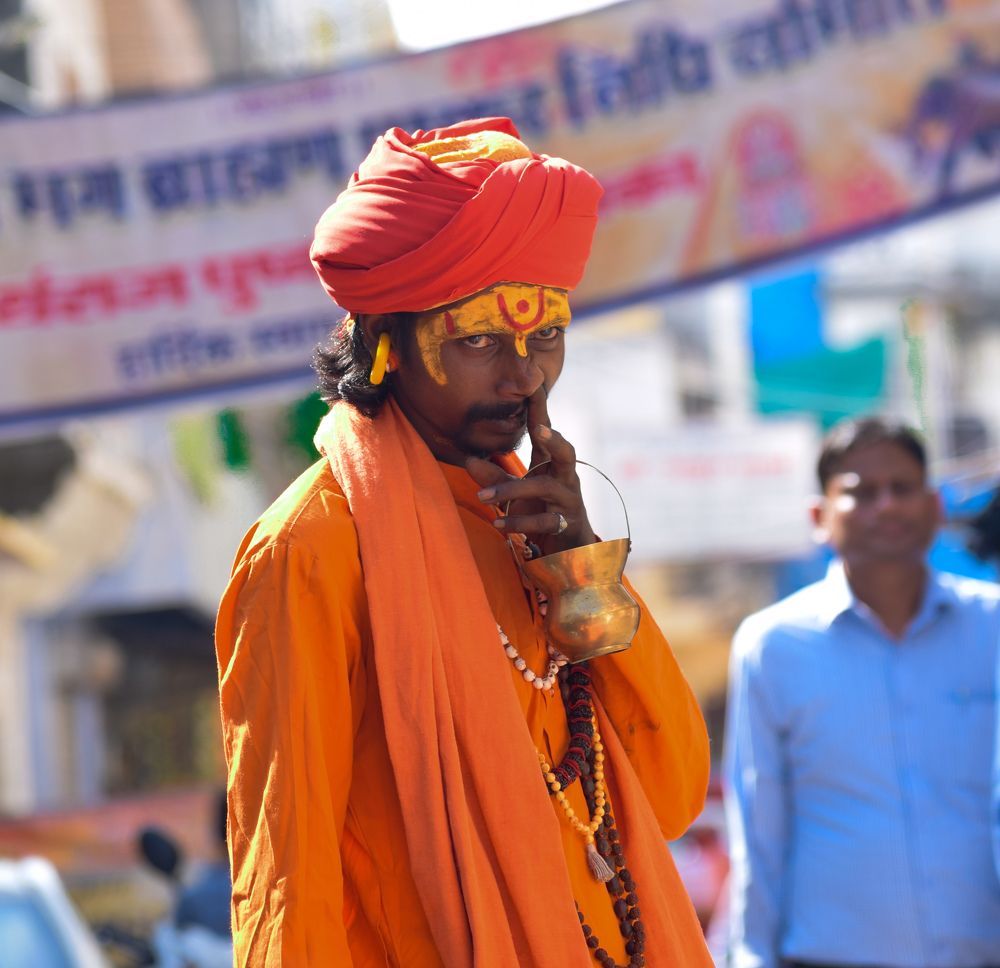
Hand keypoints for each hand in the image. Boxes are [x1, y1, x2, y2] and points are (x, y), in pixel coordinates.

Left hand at [466, 386, 596, 553]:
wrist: (568, 552)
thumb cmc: (542, 513)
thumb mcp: (516, 493)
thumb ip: (495, 477)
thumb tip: (469, 460)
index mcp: (553, 464)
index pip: (546, 432)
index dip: (540, 409)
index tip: (533, 383)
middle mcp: (566, 477)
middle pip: (567, 452)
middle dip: (555, 438)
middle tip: (540, 428)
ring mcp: (569, 500)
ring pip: (544, 487)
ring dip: (511, 490)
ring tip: (482, 497)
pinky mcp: (567, 524)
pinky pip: (543, 520)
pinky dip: (518, 522)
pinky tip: (497, 524)